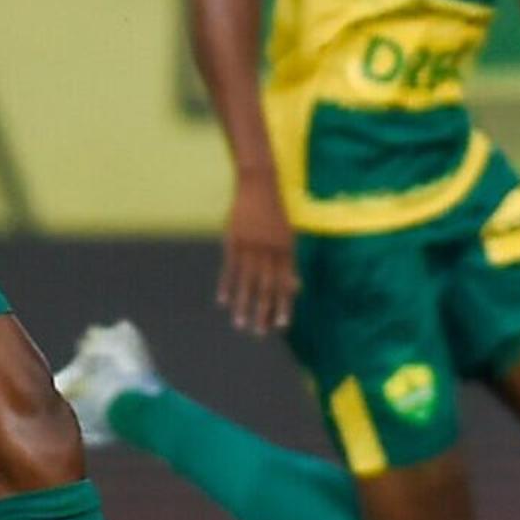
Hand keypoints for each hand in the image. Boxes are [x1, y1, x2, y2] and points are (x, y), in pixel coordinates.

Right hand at [217, 171, 296, 335]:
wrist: (259, 186)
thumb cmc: (275, 214)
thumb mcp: (288, 237)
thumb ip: (290, 264)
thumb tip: (296, 287)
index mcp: (285, 251)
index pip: (285, 284)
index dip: (283, 305)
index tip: (281, 325)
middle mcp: (269, 252)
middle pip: (266, 287)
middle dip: (262, 311)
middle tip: (258, 332)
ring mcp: (250, 247)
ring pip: (246, 282)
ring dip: (243, 304)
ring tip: (239, 324)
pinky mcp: (233, 241)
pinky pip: (229, 268)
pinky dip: (226, 285)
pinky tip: (223, 301)